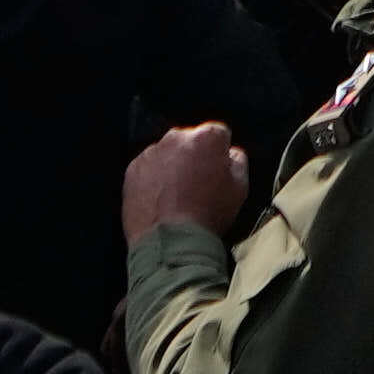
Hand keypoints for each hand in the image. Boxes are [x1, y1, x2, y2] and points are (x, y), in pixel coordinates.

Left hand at [121, 122, 257, 241]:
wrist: (170, 241)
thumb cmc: (208, 214)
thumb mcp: (240, 188)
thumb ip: (238, 161)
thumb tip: (230, 154)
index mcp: (206, 138)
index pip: (219, 133)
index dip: (221, 152)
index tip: (219, 168)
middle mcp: (176, 138)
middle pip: (190, 140)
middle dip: (195, 156)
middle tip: (198, 183)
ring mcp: (151, 153)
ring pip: (168, 153)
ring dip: (173, 166)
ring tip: (177, 195)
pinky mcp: (133, 169)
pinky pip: (148, 167)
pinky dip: (154, 178)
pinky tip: (161, 200)